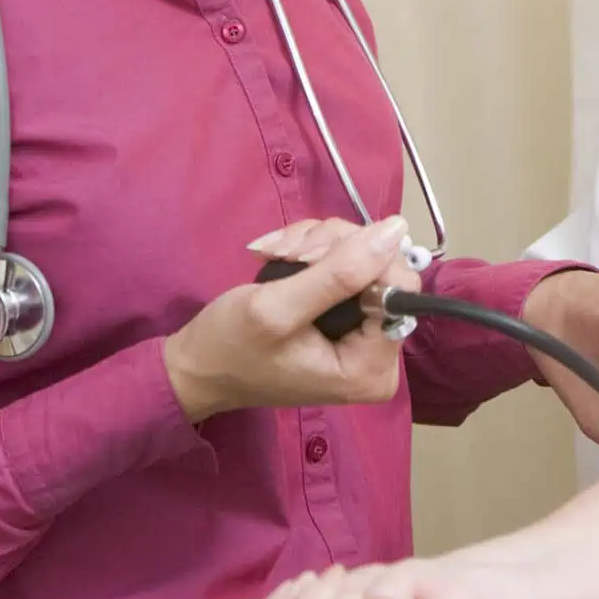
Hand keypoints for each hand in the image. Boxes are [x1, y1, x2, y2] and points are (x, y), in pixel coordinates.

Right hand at [162, 218, 421, 421]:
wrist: (197, 365)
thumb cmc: (229, 347)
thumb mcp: (277, 308)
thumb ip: (339, 272)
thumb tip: (396, 229)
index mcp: (372, 368)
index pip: (400, 286)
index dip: (358, 258)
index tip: (309, 259)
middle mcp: (380, 354)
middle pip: (383, 266)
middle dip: (330, 248)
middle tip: (286, 255)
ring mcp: (364, 334)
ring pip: (362, 254)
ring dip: (315, 245)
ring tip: (276, 256)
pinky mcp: (348, 316)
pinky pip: (346, 261)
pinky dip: (311, 251)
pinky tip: (279, 258)